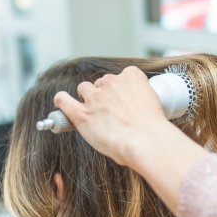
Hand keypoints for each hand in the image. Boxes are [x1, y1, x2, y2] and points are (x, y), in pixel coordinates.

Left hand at [53, 66, 170, 166]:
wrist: (146, 141)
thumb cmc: (153, 129)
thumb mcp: (154, 103)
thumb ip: (140, 100)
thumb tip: (133, 110)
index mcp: (132, 77)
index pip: (123, 75)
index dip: (122, 89)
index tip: (124, 99)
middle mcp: (111, 82)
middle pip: (102, 82)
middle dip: (104, 94)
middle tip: (112, 112)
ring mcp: (95, 97)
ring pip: (84, 89)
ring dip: (87, 97)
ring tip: (93, 112)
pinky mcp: (82, 114)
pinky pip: (64, 101)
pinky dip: (62, 101)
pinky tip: (62, 103)